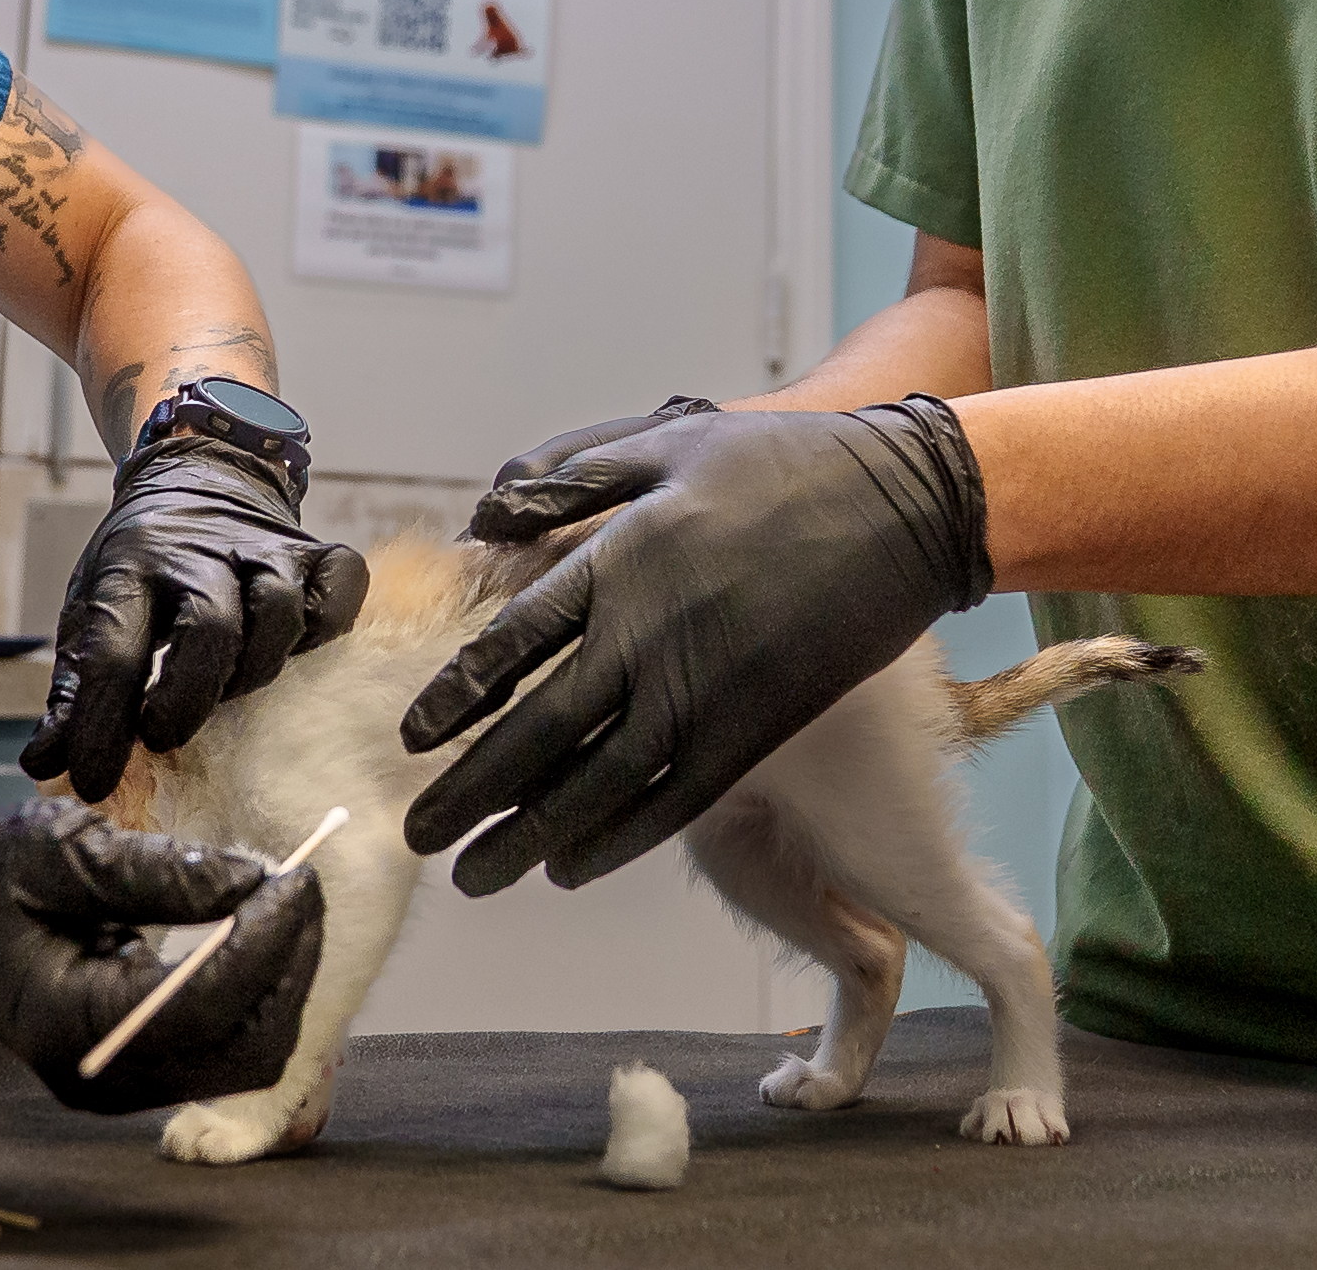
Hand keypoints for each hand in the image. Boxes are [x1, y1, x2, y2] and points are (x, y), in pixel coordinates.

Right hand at [0, 802, 323, 1113]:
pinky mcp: (137, 1075)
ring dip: (282, 983)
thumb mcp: (62, 853)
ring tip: (283, 907)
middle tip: (301, 889)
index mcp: (70, 1023)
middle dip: (288, 967)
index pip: (203, 1005)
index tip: (297, 881)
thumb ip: (158, 872)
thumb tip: (253, 879)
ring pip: (247, 1058)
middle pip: (242, 1047)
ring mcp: (119, 1088)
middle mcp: (100, 1076)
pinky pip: (225, 1053)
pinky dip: (257, 998)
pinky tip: (255, 939)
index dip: (265, 944)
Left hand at [17, 434, 369, 799]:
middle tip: (163, 737)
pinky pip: (339, 588)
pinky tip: (296, 651)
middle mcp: (200, 552)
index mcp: (131, 567)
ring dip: (255, 667)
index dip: (100, 725)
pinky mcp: (315, 551)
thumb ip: (75, 689)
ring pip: (278, 609)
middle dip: (186, 696)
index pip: (112, 651)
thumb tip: (47, 767)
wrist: (198, 475)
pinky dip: (326, 624)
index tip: (94, 780)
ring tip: (227, 693)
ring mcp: (264, 548)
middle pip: (208, 624)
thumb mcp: (93, 608)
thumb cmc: (143, 567)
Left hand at [398, 397, 992, 894]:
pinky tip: (568, 867)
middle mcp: (647, 637)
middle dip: (469, 793)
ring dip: (525, 838)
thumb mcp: (669, 440)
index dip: (456, 699)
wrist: (903, 506)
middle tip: (419, 835)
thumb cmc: (782, 463)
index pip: (510, 645)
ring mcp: (702, 693)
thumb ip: (573, 474)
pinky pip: (668, 804)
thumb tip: (490, 513)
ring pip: (591, 787)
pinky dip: (612, 842)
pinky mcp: (754, 732)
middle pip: (534, 733)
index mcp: (619, 560)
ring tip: (475, 876)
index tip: (413, 739)